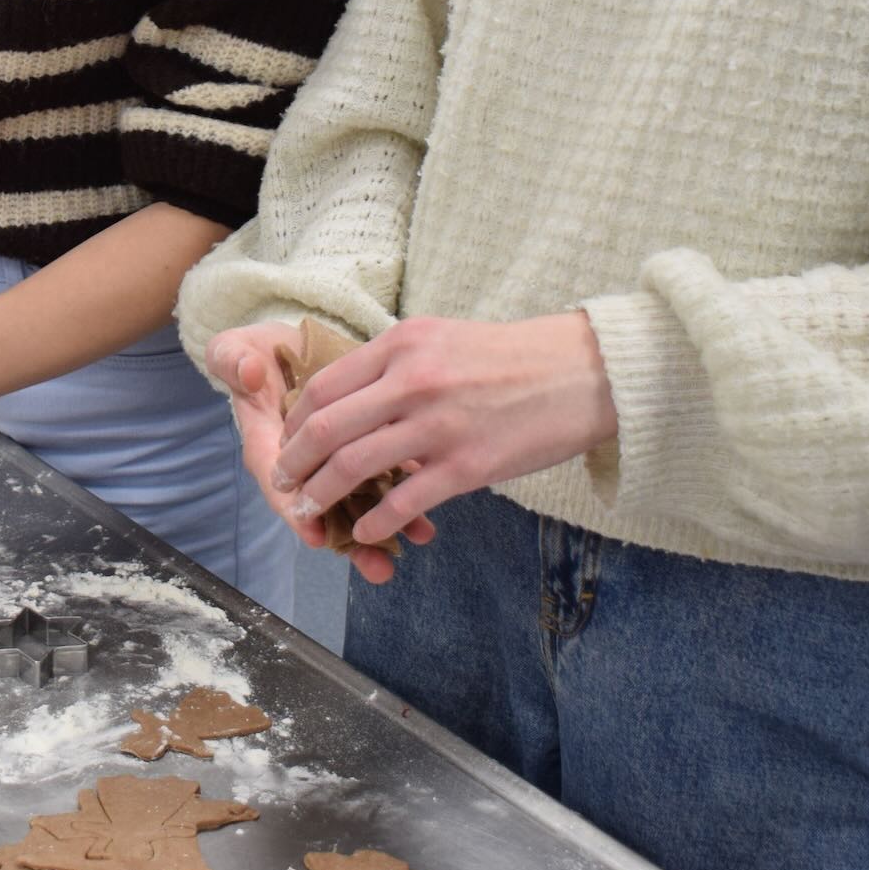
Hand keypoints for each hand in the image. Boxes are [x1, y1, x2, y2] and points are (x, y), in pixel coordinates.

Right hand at [203, 323, 431, 585]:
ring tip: (418, 541)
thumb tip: (249, 373)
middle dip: (350, 536)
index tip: (315, 533)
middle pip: (325, 503)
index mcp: (266, 440)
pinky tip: (429, 520)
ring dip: (386, 524)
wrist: (288, 345)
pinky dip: (406, 499)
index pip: (278, 478)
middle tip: (377, 566)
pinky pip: (384, 478)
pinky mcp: (364, 445)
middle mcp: (304, 460)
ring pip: (358, 498)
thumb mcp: (236, 351)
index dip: (294, 507)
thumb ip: (232, 360)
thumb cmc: (257, 354)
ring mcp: (335, 457)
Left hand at [270, 313, 614, 554]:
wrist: (583, 371)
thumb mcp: (443, 338)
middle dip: (295, 462)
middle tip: (284, 483)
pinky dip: (374, 521)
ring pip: (355, 467)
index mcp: (403, 344)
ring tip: (311, 512)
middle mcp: (413, 380)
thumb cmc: (514, 357)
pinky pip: (403, 502)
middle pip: (328, 428)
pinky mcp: (467, 465)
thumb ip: (397, 364)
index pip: (325, 386)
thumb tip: (354, 397)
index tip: (288, 442)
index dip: (296, 422)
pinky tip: (364, 531)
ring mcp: (438, 424)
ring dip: (323, 495)